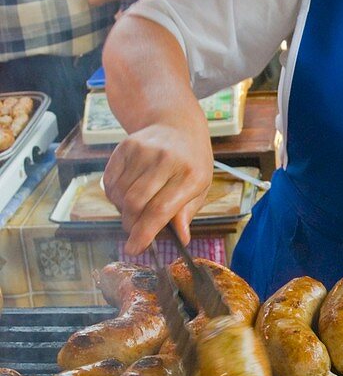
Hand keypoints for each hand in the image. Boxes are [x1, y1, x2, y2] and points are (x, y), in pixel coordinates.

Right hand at [103, 119, 211, 255]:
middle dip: (131, 224)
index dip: (144, 233)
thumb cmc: (191, 163)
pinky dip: (114, 195)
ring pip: (120, 194)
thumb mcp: (199, 188)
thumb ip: (186, 213)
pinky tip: (126, 194)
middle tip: (134, 232)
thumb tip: (181, 238)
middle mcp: (166, 160)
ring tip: (134, 209)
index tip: (134, 249)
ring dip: (122, 210)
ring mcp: (143, 150)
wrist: (178, 125)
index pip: (161, 210)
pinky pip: (110, 181)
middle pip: (136, 203)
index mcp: (190, 174)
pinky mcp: (126, 146)